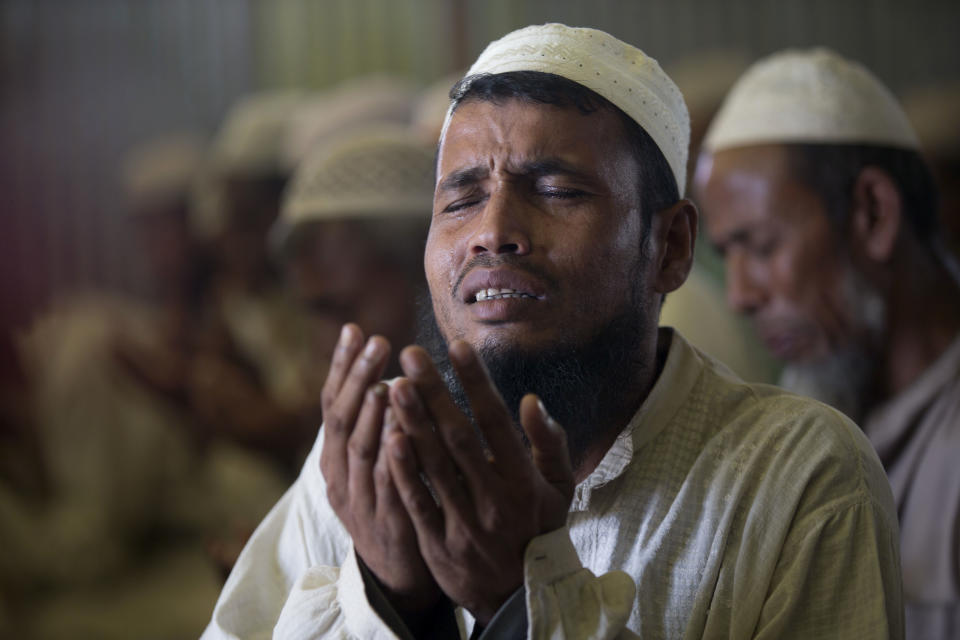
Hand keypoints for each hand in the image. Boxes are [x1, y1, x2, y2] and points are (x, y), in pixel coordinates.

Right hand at [319, 324, 441, 614]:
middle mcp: (339, 476)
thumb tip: (385, 376)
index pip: (332, 403)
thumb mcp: (372, 465)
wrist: (398, 575)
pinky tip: (403, 431)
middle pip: (342, 420)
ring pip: (360, 450)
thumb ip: (374, 426)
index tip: (353, 328)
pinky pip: (386, 485)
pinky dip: (392, 457)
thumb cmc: (392, 505)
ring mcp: (359, 500)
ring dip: (372, 412)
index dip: (342, 366)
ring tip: (387, 378)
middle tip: (377, 340)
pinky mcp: (384, 522)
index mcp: (334, 458)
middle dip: (359, 378)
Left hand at [385, 340, 574, 623]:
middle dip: (435, 393)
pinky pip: (418, 502)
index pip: (497, 423)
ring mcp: (465, 522)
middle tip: (411, 354)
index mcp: (524, 479)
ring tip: (393, 386)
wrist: (516, 595)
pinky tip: (389, 438)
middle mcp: (495, 498)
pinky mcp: (438, 543)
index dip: (477, 383)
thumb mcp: (559, 487)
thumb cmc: (538, 527)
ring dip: (412, 424)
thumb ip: (548, 442)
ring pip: (434, 467)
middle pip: (459, 438)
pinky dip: (403, 471)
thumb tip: (530, 399)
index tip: (458, 345)